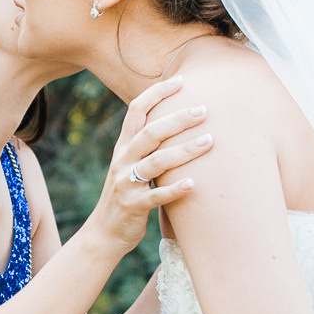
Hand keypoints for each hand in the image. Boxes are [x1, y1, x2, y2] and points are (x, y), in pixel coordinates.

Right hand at [83, 77, 210, 255]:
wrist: (103, 234)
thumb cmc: (126, 196)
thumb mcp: (130, 166)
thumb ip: (147, 147)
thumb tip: (176, 122)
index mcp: (123, 147)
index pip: (136, 110)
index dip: (157, 93)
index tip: (181, 80)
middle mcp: (122, 161)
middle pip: (150, 132)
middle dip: (178, 119)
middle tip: (203, 109)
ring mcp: (126, 184)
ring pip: (156, 162)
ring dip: (184, 150)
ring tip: (210, 141)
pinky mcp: (133, 207)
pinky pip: (156, 196)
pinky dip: (175, 189)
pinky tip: (194, 184)